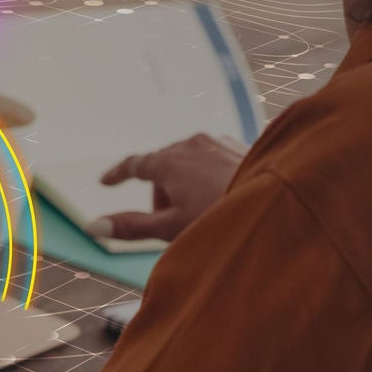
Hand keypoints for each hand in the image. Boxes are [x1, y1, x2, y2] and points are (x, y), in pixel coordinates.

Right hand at [89, 132, 248, 241]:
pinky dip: (208, 176)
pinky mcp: (240, 147)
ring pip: (188, 162)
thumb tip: (93, 226)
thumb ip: (131, 227)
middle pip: (162, 166)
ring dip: (185, 184)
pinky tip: (223, 198)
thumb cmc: (222, 219)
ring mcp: (218, 142)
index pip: (134, 164)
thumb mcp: (171, 228)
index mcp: (170, 161)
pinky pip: (212, 159)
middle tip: (173, 223)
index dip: (118, 174)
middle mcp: (192, 144)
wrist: (279, 207)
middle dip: (161, 192)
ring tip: (203, 212)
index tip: (107, 182)